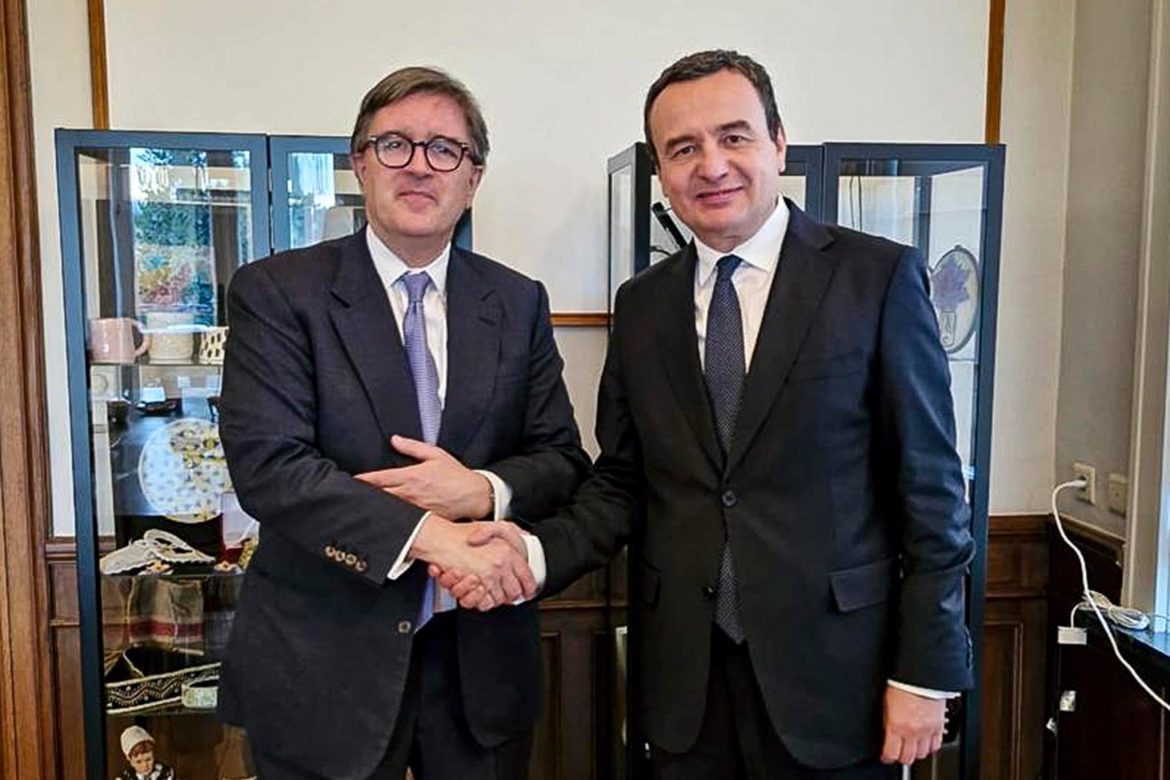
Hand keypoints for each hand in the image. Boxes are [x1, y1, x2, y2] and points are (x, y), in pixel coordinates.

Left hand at [356, 435, 492, 518]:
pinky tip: (381, 519)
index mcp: (412, 476)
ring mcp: (415, 508)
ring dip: (375, 507)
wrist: (474, 496)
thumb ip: (412, 447)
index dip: (362, 480)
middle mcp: (411, 493)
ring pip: (388, 509)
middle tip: (348, 496)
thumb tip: (394, 439)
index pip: (380, 479)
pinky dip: (390, 518)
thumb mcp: (436, 455)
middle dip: (364, 496)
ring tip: (360, 507)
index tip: (351, 481)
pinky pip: (401, 520)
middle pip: (379, 496)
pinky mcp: (421, 519)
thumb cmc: (457, 475)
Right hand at [411, 516, 533, 604]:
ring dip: (496, 598)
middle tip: (507, 594)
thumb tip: (525, 537)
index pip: (527, 575)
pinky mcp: (477, 583)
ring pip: (500, 598)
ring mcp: (490, 574)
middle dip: (511, 595)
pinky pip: (486, 602)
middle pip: (515, 590)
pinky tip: (481, 594)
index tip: (527, 591)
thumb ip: (512, 531)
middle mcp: (501, 563)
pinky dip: (484, 601)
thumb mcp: (492, 527)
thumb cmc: (461, 533)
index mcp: (508, 551)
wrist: (440, 539)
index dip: (528, 587)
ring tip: (491, 592)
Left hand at [881, 685, 946, 764]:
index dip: (887, 757)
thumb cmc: (903, 684)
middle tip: (898, 753)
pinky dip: (930, 746)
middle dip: (901, 757)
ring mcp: (927, 731)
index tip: (885, 756)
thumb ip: (887, 721)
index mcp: (896, 726)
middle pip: (907, 758)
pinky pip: (936, 745)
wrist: (922, 675)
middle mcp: (912, 732)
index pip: (891, 753)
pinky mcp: (939, 727)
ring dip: (916, 752)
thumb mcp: (886, 703)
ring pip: (922, 754)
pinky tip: (925, 742)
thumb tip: (886, 731)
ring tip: (911, 747)